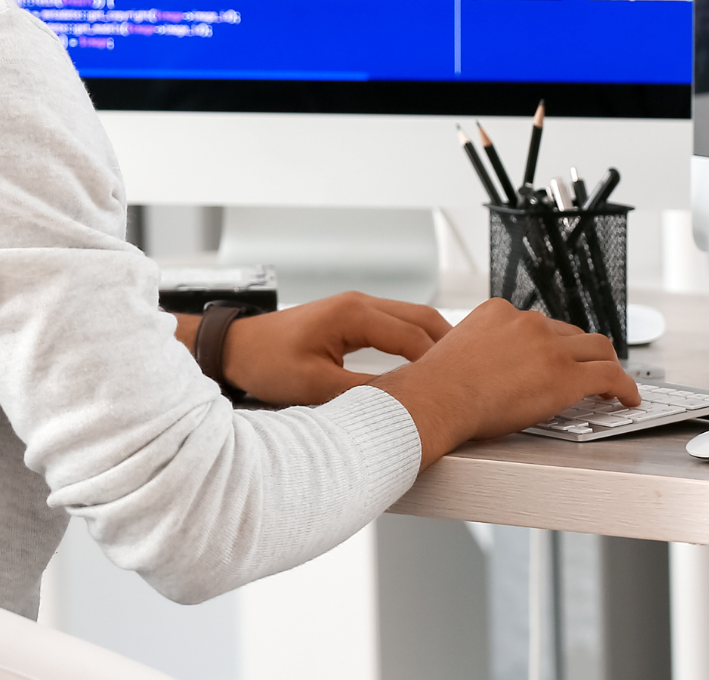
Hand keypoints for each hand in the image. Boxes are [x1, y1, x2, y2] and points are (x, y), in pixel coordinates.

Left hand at [217, 291, 450, 406]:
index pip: (413, 336)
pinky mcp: (352, 319)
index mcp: (354, 314)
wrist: (236, 348)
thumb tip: (400, 404)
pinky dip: (416, 342)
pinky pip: (396, 325)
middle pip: (422, 319)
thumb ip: (361, 394)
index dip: (438, 363)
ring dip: (434, 343)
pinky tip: (425, 365)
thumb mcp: (314, 386)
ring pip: (412, 319)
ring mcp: (357, 308)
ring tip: (455, 373)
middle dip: (449, 345)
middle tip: (472, 376)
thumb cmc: (266, 361)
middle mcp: (360, 304)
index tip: (458, 387)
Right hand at [369, 298, 639, 467]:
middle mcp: (527, 323)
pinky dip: (624, 387)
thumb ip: (473, 352)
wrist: (437, 398)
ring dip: (606, 364)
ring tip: (613, 381)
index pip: (537, 324)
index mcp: (498, 312)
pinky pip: (609, 377)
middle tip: (586, 368)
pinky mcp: (566, 375)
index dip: (550, 343)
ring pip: (597, 349)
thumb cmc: (435, 386)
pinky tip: (627, 398)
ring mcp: (549, 347)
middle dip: (581, 351)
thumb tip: (471, 372)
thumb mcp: (452, 351)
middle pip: (570, 333)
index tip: (551, 355)